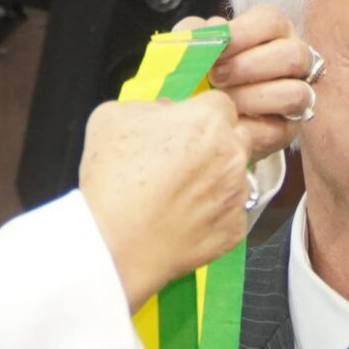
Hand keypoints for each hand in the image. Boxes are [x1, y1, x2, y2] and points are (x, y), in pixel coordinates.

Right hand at [78, 89, 256, 310]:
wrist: (114, 243)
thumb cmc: (111, 178)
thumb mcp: (112, 118)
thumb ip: (148, 106)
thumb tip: (166, 112)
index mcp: (208, 120)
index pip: (221, 105)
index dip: (200, 115)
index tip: (183, 130)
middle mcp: (232, 154)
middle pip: (235, 138)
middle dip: (215, 145)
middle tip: (182, 162)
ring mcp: (237, 194)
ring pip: (235, 177)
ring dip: (215, 180)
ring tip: (179, 195)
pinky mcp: (235, 229)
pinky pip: (230, 213)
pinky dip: (212, 214)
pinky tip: (184, 219)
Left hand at [181, 5, 315, 160]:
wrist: (204, 116)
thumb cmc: (205, 72)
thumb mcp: (195, 47)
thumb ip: (195, 35)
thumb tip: (206, 31)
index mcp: (273, 32)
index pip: (271, 21)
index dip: (243, 32)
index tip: (217, 47)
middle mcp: (294, 59)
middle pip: (292, 54)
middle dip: (248, 67)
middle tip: (215, 77)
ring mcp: (298, 93)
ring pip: (294, 93)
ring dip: (252, 97)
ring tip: (223, 101)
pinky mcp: (290, 126)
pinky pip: (282, 127)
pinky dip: (253, 126)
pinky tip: (231, 122)